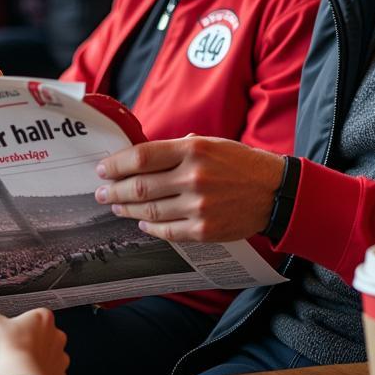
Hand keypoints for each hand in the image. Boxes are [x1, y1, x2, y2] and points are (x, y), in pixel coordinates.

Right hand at [0, 308, 68, 374]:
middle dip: (25, 345)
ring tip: (14, 368)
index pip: (30, 317)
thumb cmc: (9, 351)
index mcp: (43, 318)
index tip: (5, 335)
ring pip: (45, 358)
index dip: (14, 327)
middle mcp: (56, 337)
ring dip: (32, 362)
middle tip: (8, 352)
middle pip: (39, 338)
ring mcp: (59, 359)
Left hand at [94, 136, 283, 242]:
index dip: (116, 164)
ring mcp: (199, 206)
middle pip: (140, 186)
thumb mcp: (211, 143)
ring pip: (149, 211)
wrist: (273, 191)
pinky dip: (150, 228)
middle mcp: (194, 177)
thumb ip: (177, 148)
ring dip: (127, 210)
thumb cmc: (240, 163)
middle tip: (100, 193)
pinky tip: (142, 224)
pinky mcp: (204, 230)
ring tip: (116, 207)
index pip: (142, 157)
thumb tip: (141, 157)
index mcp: (193, 149)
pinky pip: (167, 231)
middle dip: (114, 191)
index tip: (102, 169)